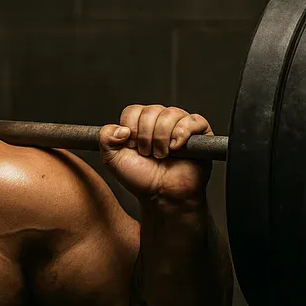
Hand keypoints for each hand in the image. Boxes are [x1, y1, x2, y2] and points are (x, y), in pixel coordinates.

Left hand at [98, 104, 212, 202]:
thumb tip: (120, 128)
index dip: (131, 129)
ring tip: (162, 155)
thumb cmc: (141, 178)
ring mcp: (179, 125)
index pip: (132, 111)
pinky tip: (176, 148)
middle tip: (147, 154)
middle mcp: (160, 121)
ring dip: (162, 139)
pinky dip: (182, 134)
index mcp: (140, 124)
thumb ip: (105, 138)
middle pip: (151, 111)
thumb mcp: (112, 160)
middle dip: (145, 137)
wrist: (162, 195)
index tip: (132, 147)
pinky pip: (192, 121)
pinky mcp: (199, 132)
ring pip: (170, 114)